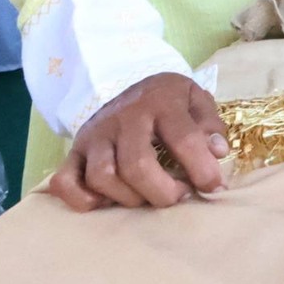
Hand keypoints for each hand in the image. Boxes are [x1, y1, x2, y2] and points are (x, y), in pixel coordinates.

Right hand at [46, 72, 227, 210]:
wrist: (122, 81)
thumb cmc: (166, 99)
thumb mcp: (194, 98)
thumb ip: (209, 123)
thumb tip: (218, 151)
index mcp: (161, 102)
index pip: (184, 138)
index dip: (202, 169)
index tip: (214, 187)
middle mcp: (124, 119)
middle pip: (136, 165)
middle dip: (163, 192)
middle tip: (179, 196)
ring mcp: (95, 136)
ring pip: (101, 177)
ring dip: (128, 198)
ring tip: (148, 197)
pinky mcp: (74, 151)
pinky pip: (65, 182)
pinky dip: (83, 200)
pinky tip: (107, 201)